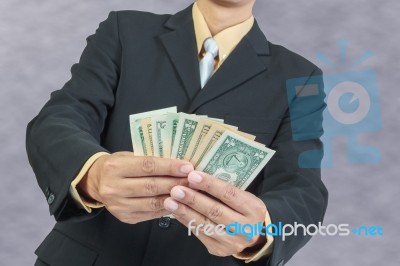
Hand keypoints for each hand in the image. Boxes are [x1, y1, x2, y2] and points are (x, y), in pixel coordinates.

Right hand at [77, 152, 193, 223]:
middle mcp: (114, 188)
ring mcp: (118, 206)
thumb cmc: (119, 165)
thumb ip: (150, 160)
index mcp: (115, 167)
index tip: (187, 167)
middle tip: (194, 180)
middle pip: (151, 186)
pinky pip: (151, 214)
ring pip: (153, 203)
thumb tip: (179, 164)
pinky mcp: (125, 218)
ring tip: (190, 192)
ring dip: (175, 198)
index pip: (147, 166)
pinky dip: (167, 208)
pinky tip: (179, 202)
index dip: (169, 167)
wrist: (96, 181)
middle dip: (176, 183)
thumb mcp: (129, 155)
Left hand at [163, 171, 267, 256]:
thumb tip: (195, 177)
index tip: (192, 176)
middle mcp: (246, 228)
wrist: (253, 233)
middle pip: (215, 211)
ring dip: (185, 211)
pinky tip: (177, 212)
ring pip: (205, 224)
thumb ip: (224, 189)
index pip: (229, 194)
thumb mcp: (243, 196)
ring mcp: (233, 241)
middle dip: (193, 199)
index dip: (209, 185)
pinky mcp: (220, 249)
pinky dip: (186, 221)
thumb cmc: (243, 208)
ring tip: (170, 201)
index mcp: (254, 209)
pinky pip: (199, 233)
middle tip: (176, 190)